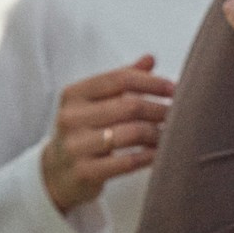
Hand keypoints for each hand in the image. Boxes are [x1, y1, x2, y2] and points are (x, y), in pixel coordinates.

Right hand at [38, 57, 174, 211]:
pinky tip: (159, 153)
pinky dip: (149, 156)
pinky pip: (127, 162)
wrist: (55, 173)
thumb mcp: (93, 103)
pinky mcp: (85, 172)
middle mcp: (72, 118)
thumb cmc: (81, 133)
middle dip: (159, 108)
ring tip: (170, 134)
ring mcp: (76, 146)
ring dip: (157, 133)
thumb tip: (149, 59)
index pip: (119, 79)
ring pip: (131, 133)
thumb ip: (120, 81)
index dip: (151, 82)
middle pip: (129, 105)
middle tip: (178, 113)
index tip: (173, 88)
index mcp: (74, 94)